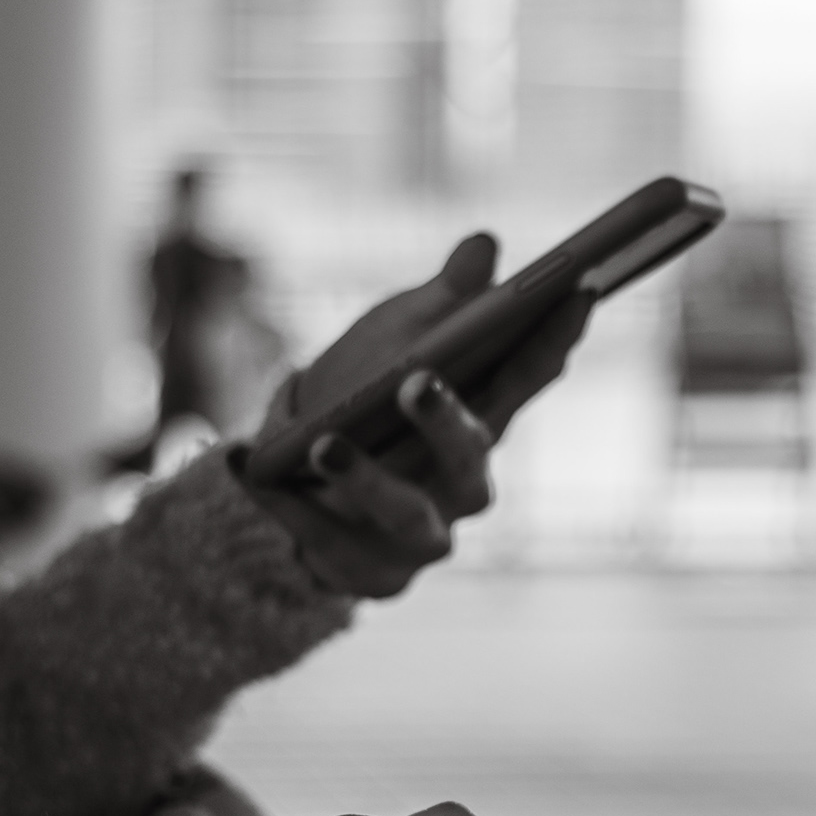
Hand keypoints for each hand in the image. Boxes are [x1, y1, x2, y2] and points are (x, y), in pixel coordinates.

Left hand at [239, 233, 591, 599]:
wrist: (308, 487)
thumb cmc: (370, 400)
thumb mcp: (400, 340)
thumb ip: (444, 301)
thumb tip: (485, 244)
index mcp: (483, 421)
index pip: (527, 379)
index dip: (554, 340)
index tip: (576, 292)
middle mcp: (464, 485)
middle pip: (470, 458)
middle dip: (446, 422)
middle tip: (416, 381)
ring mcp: (421, 536)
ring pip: (402, 513)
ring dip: (363, 478)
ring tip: (321, 443)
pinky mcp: (369, 571)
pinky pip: (323, 539)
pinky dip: (280, 503)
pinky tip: (240, 460)